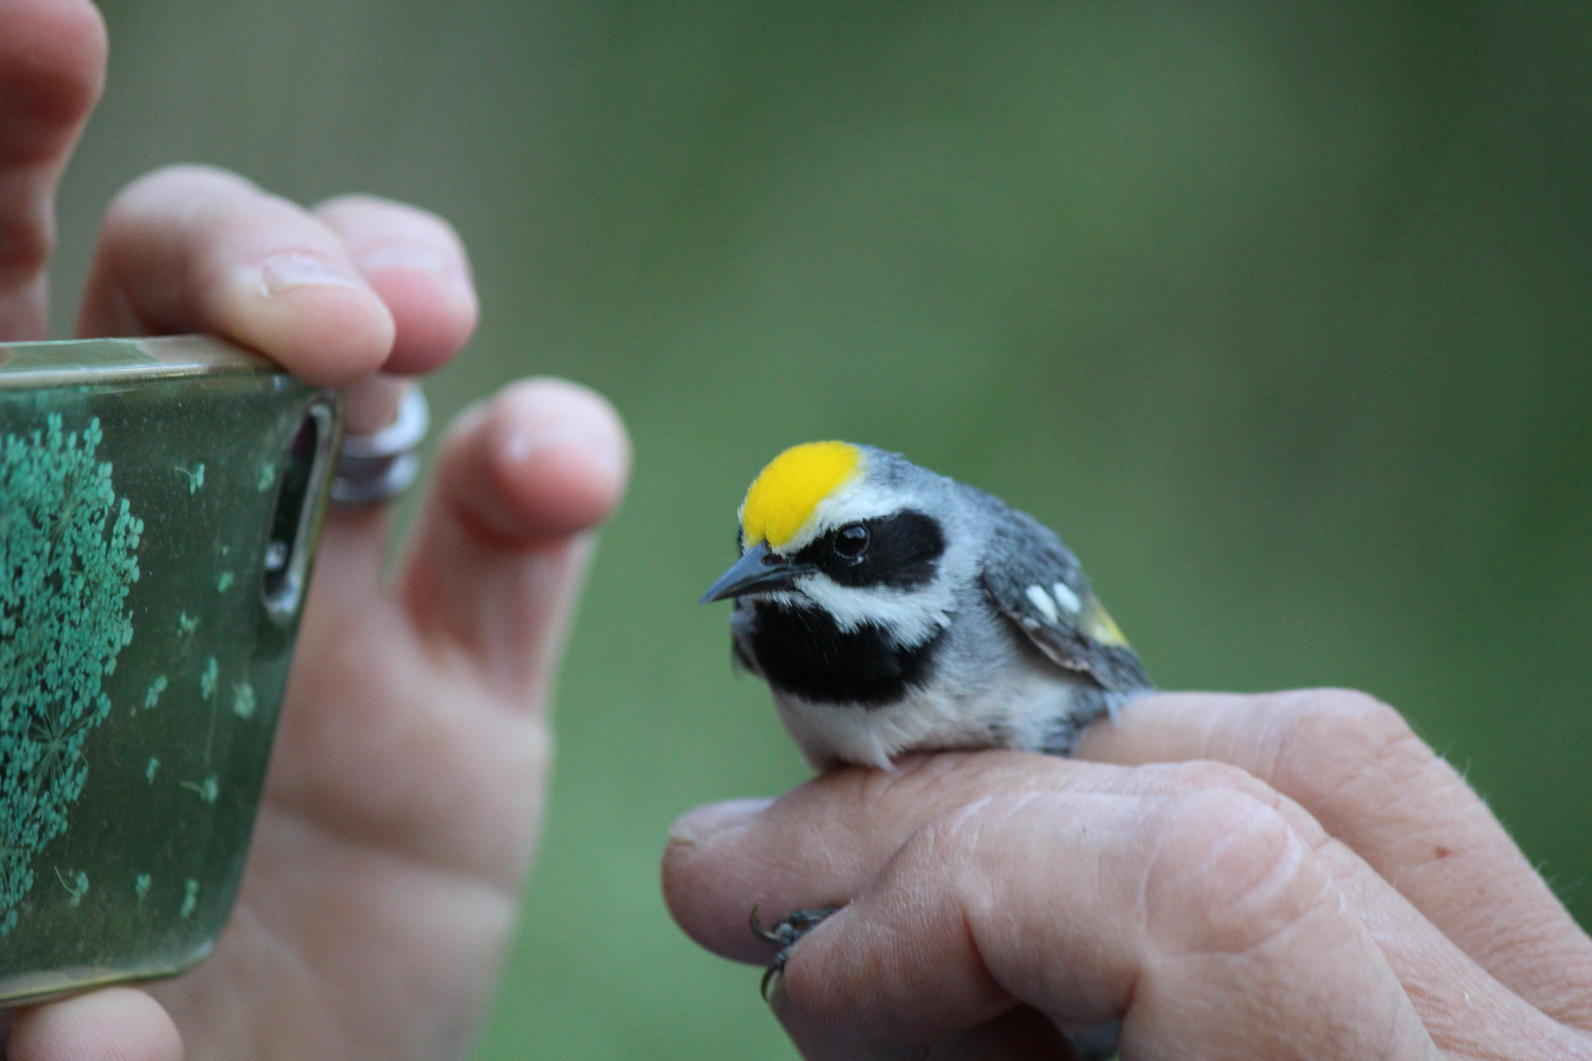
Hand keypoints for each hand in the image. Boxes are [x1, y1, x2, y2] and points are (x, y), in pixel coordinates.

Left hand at [2, 2, 628, 1056]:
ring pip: (374, 372)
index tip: (40, 25)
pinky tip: (555, 471)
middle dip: (252, 248)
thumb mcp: (20, 1019)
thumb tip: (89, 1029)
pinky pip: (522, 530)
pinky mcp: (472, 678)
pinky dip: (554, 462)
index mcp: (12, 579)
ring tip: (421, 337)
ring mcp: (329, 602)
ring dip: (403, 298)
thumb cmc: (128, 1055)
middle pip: (186, 302)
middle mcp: (163, 550)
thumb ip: (22, 1006)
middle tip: (330, 326)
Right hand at [665, 690, 1591, 1058]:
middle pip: (1236, 799)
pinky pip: (1355, 815)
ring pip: (1307, 760)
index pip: (1212, 897)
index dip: (969, 894)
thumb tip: (831, 962)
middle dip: (946, 823)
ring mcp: (1561, 1016)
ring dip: (1054, 791)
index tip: (820, 984)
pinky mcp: (1533, 992)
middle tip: (757, 867)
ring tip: (899, 861)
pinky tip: (1051, 856)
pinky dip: (1163, 809)